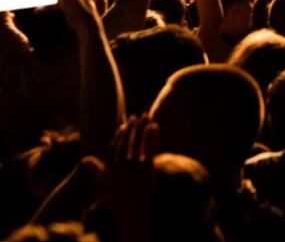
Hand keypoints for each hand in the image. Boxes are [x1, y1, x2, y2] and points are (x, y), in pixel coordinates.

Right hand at [102, 115, 157, 241]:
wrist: (131, 212)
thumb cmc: (115, 199)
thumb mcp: (101, 185)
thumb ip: (95, 169)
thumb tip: (86, 158)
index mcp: (110, 168)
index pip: (114, 146)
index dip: (119, 134)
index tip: (124, 125)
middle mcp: (121, 166)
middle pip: (127, 141)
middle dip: (131, 127)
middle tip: (136, 116)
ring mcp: (135, 168)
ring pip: (138, 142)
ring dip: (142, 128)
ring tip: (147, 116)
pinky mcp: (148, 170)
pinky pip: (150, 149)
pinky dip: (152, 136)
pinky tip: (155, 126)